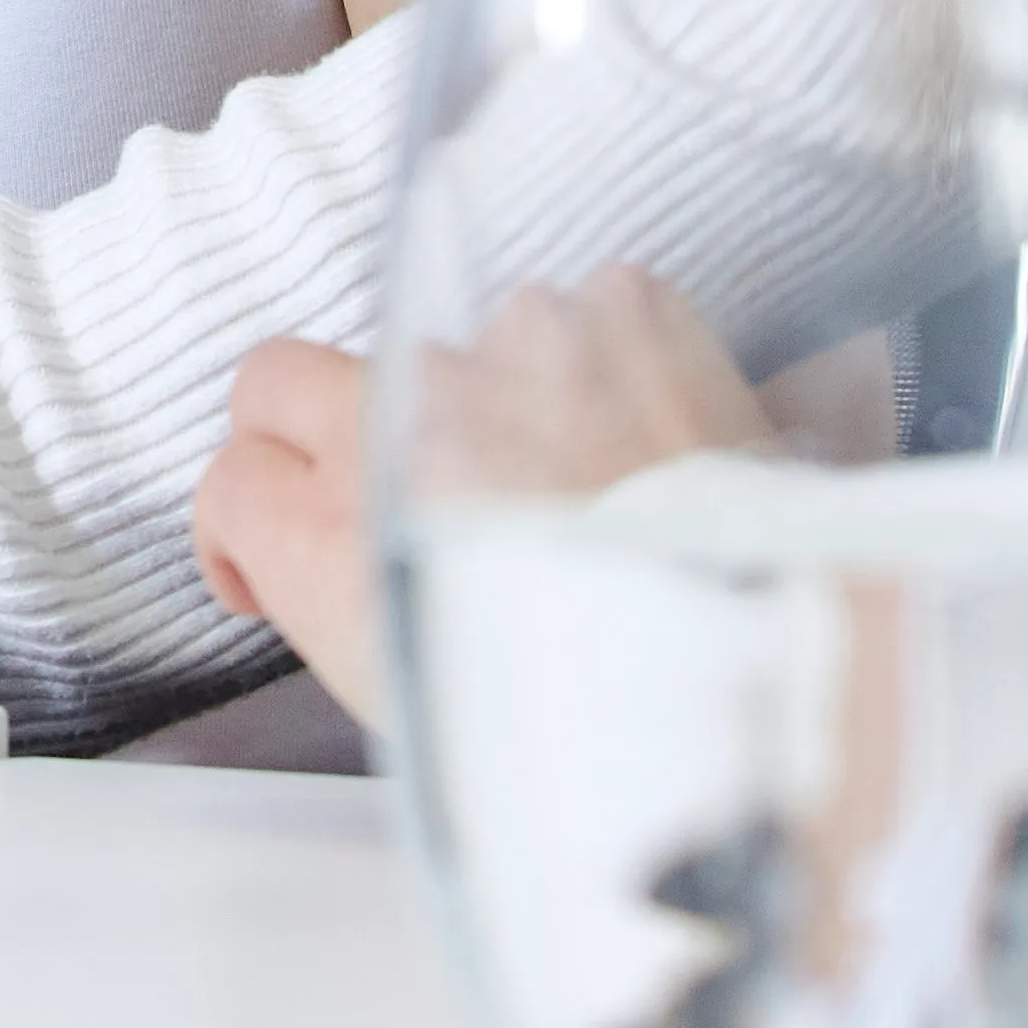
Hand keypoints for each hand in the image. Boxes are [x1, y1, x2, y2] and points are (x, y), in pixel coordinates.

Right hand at [190, 269, 773, 738]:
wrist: (797, 664)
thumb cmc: (623, 719)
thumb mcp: (432, 701)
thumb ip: (349, 603)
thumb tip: (325, 555)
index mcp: (336, 540)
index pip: (230, 482)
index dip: (254, 526)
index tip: (279, 556)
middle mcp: (400, 421)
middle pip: (281, 378)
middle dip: (308, 432)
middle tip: (374, 494)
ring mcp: (512, 350)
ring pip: (451, 351)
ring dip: (494, 408)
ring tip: (584, 495)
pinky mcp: (622, 308)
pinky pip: (588, 313)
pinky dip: (613, 366)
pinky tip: (655, 444)